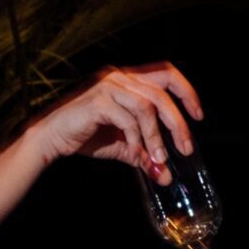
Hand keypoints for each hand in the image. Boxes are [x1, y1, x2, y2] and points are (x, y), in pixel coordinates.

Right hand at [24, 63, 204, 182]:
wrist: (50, 138)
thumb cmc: (84, 136)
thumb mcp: (122, 146)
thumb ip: (144, 155)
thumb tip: (165, 176)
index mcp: (127, 78)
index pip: (166, 73)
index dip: (186, 91)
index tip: (198, 115)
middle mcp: (119, 75)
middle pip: (162, 91)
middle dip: (178, 122)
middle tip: (185, 148)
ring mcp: (108, 85)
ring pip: (147, 106)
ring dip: (157, 136)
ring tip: (159, 159)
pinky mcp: (98, 100)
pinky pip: (127, 119)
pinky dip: (136, 139)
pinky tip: (134, 154)